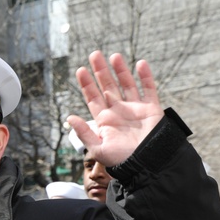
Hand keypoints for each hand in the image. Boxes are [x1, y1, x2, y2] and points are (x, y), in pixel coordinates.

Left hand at [68, 51, 164, 166]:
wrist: (146, 164)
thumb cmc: (121, 160)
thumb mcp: (98, 148)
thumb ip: (84, 133)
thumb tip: (69, 118)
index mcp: (104, 120)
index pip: (93, 98)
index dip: (87, 84)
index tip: (80, 70)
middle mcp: (119, 111)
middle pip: (108, 86)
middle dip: (100, 71)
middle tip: (94, 55)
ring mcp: (135, 108)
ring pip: (126, 84)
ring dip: (120, 70)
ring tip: (113, 55)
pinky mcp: (151, 109)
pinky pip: (149, 89)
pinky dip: (145, 77)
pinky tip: (140, 64)